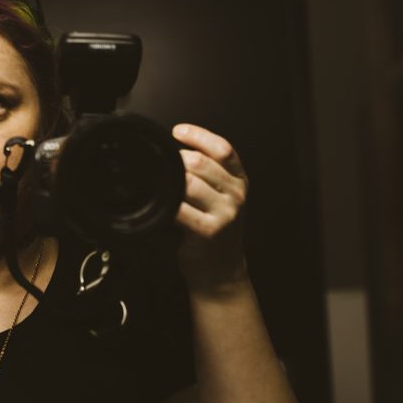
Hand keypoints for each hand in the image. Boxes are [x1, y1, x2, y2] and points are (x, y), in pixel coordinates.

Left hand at [172, 123, 249, 291]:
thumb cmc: (216, 232)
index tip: (177, 131)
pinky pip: (180, 209)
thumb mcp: (222, 197)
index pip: (222, 148)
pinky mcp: (209, 231)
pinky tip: (162, 207)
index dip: (198, 135)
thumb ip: (209, 174)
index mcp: (240, 181)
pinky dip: (167, 205)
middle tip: (164, 168)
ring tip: (163, 189)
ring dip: (170, 182)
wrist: (221, 271)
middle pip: (200, 162)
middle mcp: (236, 194)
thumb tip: (177, 150)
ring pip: (188, 182)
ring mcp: (225, 213)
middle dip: (176, 160)